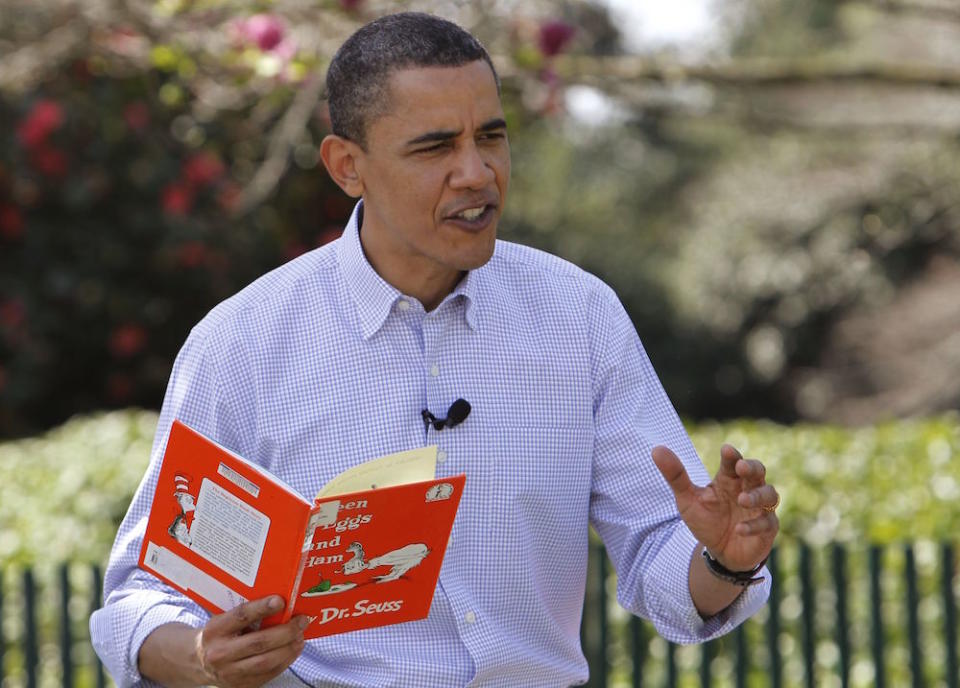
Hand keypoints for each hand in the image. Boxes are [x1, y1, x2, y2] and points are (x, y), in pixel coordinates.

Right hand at [195, 596, 307, 687]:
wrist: (197, 661)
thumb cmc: (218, 634)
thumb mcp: (223, 619)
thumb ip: (245, 614)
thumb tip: (280, 603)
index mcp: (215, 630)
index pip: (241, 616)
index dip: (262, 608)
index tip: (281, 600)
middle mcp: (220, 653)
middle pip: (259, 642)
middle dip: (285, 631)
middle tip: (302, 621)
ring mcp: (229, 673)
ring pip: (266, 661)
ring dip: (289, 648)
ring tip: (300, 636)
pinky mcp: (239, 685)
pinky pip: (268, 674)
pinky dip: (285, 661)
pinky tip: (293, 649)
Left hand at [652, 444, 778, 571]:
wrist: (719, 553)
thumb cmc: (706, 520)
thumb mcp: (687, 499)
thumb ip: (675, 476)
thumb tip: (656, 449)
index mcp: (728, 480)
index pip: (733, 462)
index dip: (732, 456)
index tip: (726, 450)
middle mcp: (747, 489)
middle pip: (758, 471)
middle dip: (753, 468)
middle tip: (742, 467)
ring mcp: (760, 508)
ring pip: (769, 495)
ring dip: (757, 496)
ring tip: (742, 500)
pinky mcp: (767, 529)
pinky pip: (767, 523)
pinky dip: (754, 525)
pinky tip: (740, 529)